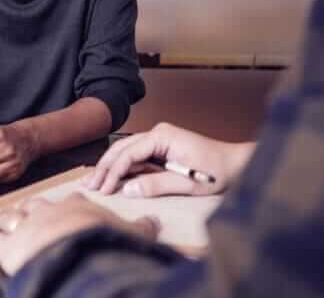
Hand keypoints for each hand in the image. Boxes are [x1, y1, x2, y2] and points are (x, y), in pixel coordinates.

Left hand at [0, 194, 158, 275]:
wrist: (80, 254)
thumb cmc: (104, 242)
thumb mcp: (129, 232)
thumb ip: (140, 228)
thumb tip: (154, 223)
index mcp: (76, 207)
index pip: (71, 201)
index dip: (70, 205)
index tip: (70, 206)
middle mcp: (49, 211)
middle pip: (36, 203)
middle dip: (32, 207)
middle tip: (29, 209)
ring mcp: (27, 227)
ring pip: (11, 216)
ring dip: (2, 217)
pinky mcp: (8, 247)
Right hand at [84, 123, 254, 197]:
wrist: (235, 164)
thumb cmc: (216, 171)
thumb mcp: (187, 182)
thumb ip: (156, 185)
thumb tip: (127, 190)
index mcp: (162, 136)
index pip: (128, 153)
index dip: (113, 172)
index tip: (103, 190)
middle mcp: (158, 133)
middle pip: (121, 149)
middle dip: (104, 167)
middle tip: (89, 186)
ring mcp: (159, 140)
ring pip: (126, 152)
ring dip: (110, 167)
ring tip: (93, 182)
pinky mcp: (161, 148)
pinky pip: (136, 157)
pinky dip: (122, 167)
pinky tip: (110, 177)